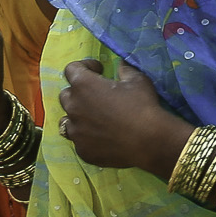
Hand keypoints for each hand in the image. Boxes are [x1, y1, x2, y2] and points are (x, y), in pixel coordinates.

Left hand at [58, 58, 181, 170]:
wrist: (149, 142)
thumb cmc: (143, 107)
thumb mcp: (137, 81)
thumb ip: (125, 70)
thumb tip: (121, 65)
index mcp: (83, 85)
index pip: (71, 69)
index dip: (85, 67)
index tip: (98, 71)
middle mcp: (74, 107)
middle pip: (66, 95)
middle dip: (78, 93)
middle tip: (96, 97)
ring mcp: (76, 132)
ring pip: (67, 121)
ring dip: (78, 117)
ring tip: (95, 121)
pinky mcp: (82, 150)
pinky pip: (79, 141)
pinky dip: (87, 137)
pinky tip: (102, 138)